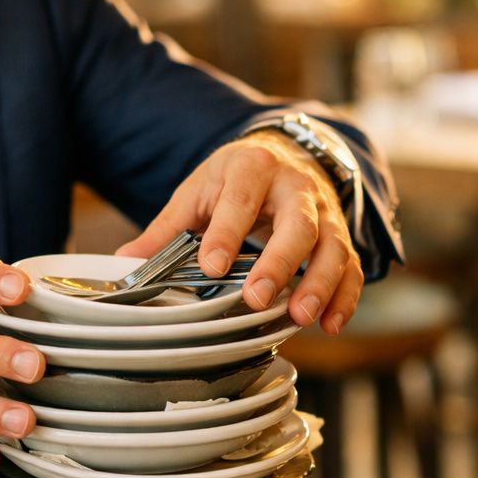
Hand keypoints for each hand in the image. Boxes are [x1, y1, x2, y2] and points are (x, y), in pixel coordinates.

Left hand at [118, 130, 361, 333]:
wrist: (288, 152)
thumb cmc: (238, 179)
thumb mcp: (200, 190)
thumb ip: (169, 228)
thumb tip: (126, 262)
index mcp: (253, 167)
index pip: (241, 198)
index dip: (227, 232)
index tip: (211, 266)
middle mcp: (296, 186)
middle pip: (298, 222)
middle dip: (280, 262)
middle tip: (257, 298)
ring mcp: (325, 212)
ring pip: (333, 246)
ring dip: (319, 283)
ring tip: (299, 317)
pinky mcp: (342, 235)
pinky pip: (351, 265)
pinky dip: (345, 297)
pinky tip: (330, 325)